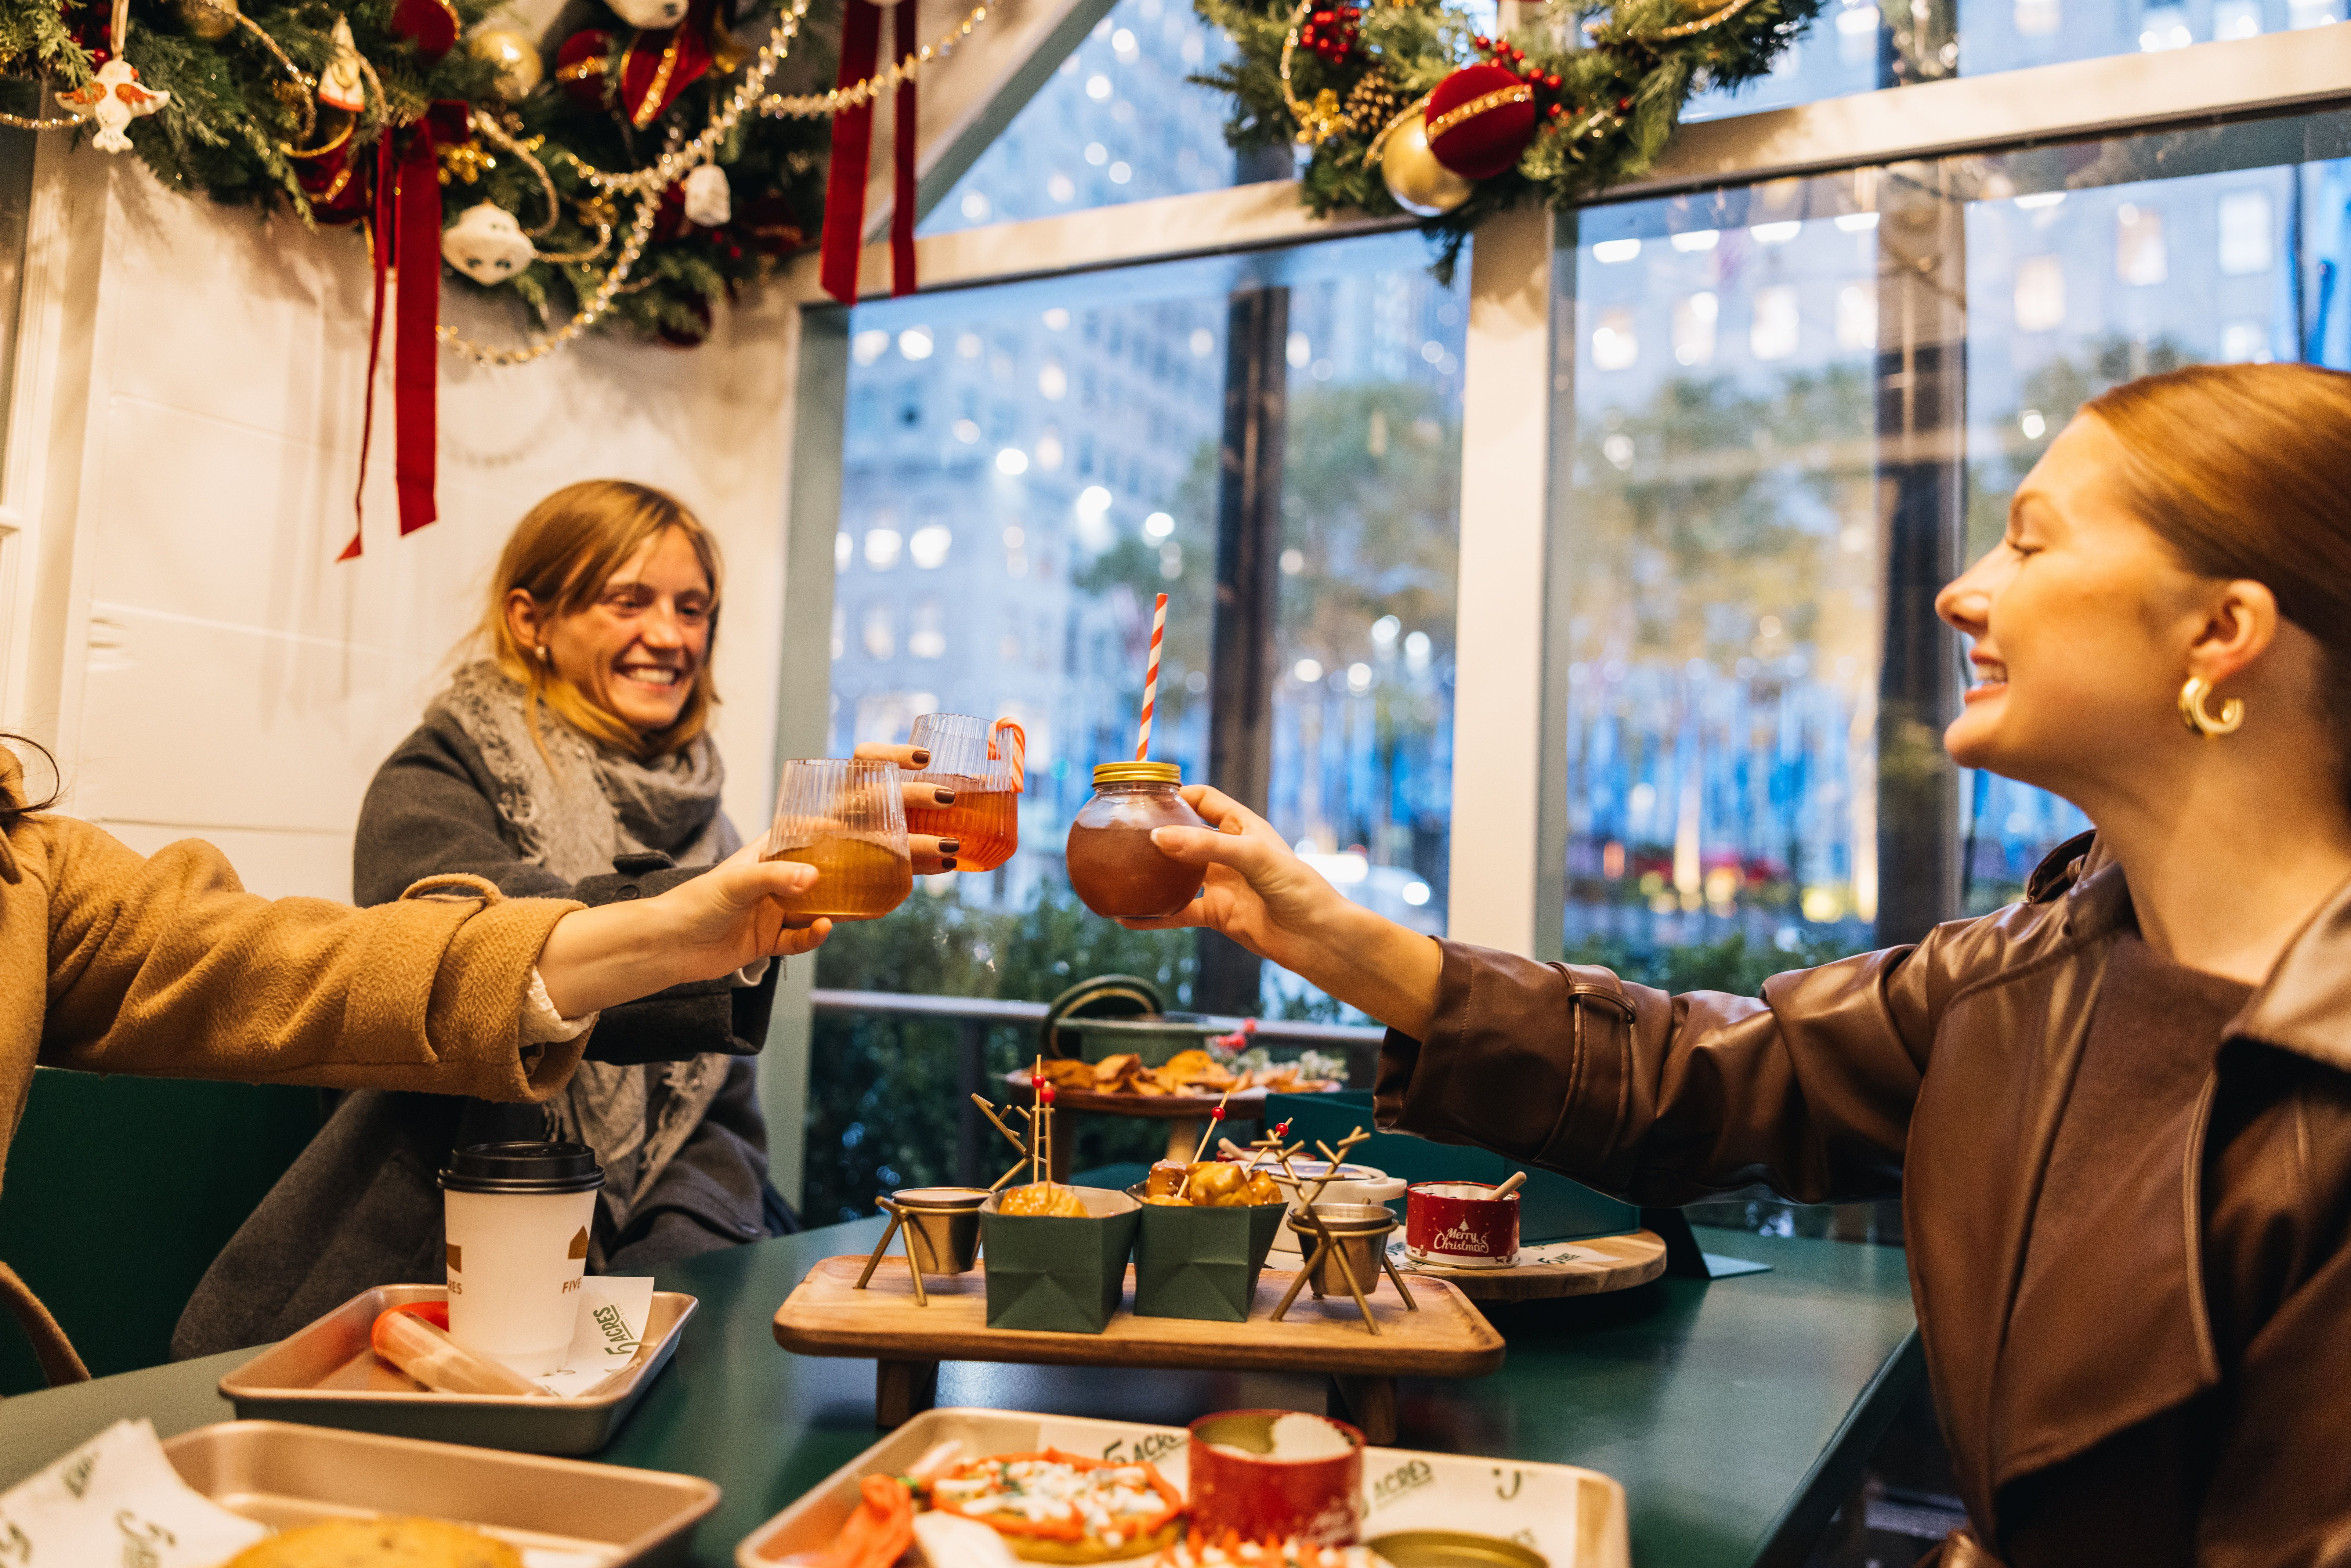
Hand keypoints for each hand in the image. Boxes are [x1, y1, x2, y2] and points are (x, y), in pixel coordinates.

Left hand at [536, 841, 832, 1017]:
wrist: (669, 945)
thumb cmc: (693, 903)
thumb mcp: (736, 881)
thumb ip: (776, 877)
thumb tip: (813, 877)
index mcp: (758, 860)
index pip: (792, 838)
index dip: (816, 831)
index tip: (846, 827)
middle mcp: (767, 886)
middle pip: (808, 877)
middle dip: (833, 876)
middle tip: (861, 872)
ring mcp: (768, 914)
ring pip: (809, 909)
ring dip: (828, 908)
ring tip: (848, 906)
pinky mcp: (766, 942)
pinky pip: (797, 939)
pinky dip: (812, 936)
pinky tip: (822, 929)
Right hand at [854, 741, 959, 873]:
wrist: (841, 863)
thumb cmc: (883, 815)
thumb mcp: (896, 795)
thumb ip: (929, 787)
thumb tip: (987, 783)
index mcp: (857, 780)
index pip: (865, 756)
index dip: (892, 753)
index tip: (927, 758)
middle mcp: (849, 805)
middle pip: (874, 794)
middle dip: (913, 795)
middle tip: (949, 797)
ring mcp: (851, 836)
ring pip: (881, 837)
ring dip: (920, 842)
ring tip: (953, 844)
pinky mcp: (860, 865)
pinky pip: (891, 868)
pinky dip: (922, 866)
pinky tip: (948, 864)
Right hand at [1120, 784, 1444, 1039]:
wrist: (1318, 939)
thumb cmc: (1299, 889)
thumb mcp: (1254, 857)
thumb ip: (1207, 845)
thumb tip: (1159, 837)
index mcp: (1242, 826)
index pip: (1202, 799)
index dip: (1176, 793)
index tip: (1143, 795)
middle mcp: (1228, 852)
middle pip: (1183, 834)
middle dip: (1154, 833)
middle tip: (1118, 832)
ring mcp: (1221, 884)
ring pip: (1176, 875)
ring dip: (1150, 875)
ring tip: (1116, 872)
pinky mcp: (1217, 914)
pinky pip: (1178, 912)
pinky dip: (1154, 916)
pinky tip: (1127, 917)